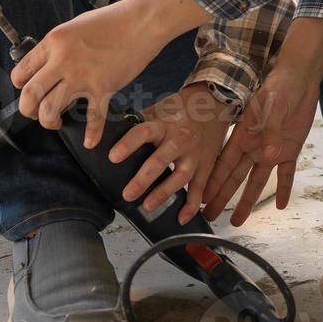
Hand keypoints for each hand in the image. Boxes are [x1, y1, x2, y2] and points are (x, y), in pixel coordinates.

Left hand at [12, 0, 211, 147]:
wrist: (142, 22)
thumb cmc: (112, 20)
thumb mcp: (75, 26)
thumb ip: (59, 47)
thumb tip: (49, 65)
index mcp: (53, 43)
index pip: (22, 71)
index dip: (20, 85)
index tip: (27, 90)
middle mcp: (63, 61)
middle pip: (30, 94)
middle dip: (28, 110)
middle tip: (35, 113)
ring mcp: (82, 76)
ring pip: (51, 109)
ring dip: (49, 121)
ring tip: (56, 122)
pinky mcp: (104, 88)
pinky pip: (93, 118)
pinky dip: (92, 134)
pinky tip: (90, 142)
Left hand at [109, 85, 234, 223]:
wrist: (215, 103)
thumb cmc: (182, 109)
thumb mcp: (159, 109)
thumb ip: (138, 121)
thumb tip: (108, 130)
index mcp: (164, 125)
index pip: (143, 132)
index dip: (128, 144)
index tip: (113, 157)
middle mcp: (180, 140)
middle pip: (161, 160)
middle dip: (144, 179)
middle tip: (128, 194)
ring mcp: (195, 154)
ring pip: (180, 176)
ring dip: (164, 193)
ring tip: (148, 206)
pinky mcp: (206, 165)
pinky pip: (199, 188)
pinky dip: (191, 205)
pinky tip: (181, 218)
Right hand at [204, 17, 322, 225]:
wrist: (299, 80)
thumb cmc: (278, 88)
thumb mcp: (271, 107)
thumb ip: (270, 131)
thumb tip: (267, 157)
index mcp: (243, 136)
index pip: (224, 163)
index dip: (213, 181)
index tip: (200, 198)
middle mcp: (254, 147)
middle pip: (235, 177)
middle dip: (223, 197)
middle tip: (211, 216)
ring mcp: (271, 150)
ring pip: (257, 180)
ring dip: (248, 200)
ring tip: (237, 220)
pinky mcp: (290, 150)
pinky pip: (286, 173)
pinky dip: (285, 188)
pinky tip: (281, 205)